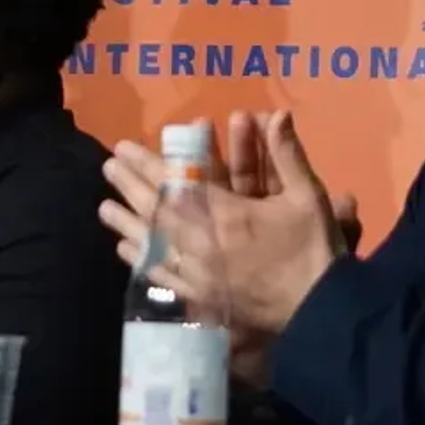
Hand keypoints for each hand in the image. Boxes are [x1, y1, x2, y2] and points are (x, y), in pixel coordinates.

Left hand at [102, 112, 345, 339]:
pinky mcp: (200, 299)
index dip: (148, 164)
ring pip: (152, 245)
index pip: (176, 184)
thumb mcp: (308, 196)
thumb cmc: (313, 250)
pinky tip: (126, 251)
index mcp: (225, 214)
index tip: (123, 148)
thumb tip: (277, 113)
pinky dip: (141, 261)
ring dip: (126, 223)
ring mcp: (197, 274)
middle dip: (130, 186)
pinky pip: (162, 278)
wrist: (320, 312)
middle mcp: (202, 243)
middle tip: (108, 167)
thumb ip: (288, 154)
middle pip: (156, 211)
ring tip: (103, 208)